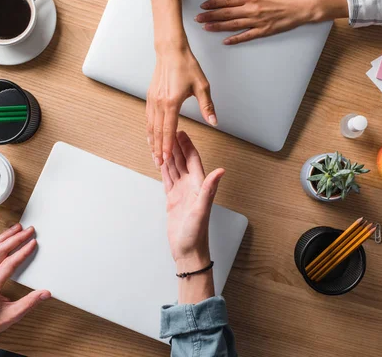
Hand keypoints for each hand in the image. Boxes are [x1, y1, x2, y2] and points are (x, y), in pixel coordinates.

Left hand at [0, 224, 49, 340]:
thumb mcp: (12, 315)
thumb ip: (29, 303)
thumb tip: (45, 293)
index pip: (8, 264)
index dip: (22, 252)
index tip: (32, 243)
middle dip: (15, 238)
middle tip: (28, 230)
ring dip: (4, 236)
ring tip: (17, 228)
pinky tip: (5, 237)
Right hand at [148, 48, 215, 167]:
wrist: (171, 51)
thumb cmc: (187, 66)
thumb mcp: (202, 86)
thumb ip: (207, 106)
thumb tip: (214, 121)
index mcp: (172, 102)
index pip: (168, 129)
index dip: (167, 146)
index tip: (166, 158)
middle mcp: (159, 103)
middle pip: (157, 131)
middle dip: (157, 149)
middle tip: (158, 163)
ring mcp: (152, 100)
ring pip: (150, 126)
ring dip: (152, 141)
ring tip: (153, 154)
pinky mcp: (150, 97)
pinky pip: (148, 117)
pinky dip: (149, 130)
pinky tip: (150, 137)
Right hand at [161, 131, 224, 270]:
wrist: (188, 251)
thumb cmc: (196, 234)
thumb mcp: (202, 210)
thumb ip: (209, 189)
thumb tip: (221, 171)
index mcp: (199, 186)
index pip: (193, 160)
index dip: (187, 145)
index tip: (181, 131)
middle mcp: (191, 187)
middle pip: (183, 161)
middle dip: (176, 146)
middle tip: (169, 130)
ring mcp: (181, 193)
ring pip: (174, 168)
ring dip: (169, 155)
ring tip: (162, 142)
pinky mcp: (173, 200)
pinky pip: (167, 180)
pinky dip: (164, 170)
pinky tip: (160, 162)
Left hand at [196, 0, 347, 44]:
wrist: (304, 5)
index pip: (227, 0)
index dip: (214, 3)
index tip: (204, 5)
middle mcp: (252, 10)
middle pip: (226, 14)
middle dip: (210, 16)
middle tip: (198, 19)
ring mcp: (257, 22)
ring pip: (233, 25)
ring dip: (218, 27)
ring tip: (206, 28)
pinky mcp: (264, 31)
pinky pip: (246, 36)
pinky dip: (235, 39)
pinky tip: (225, 41)